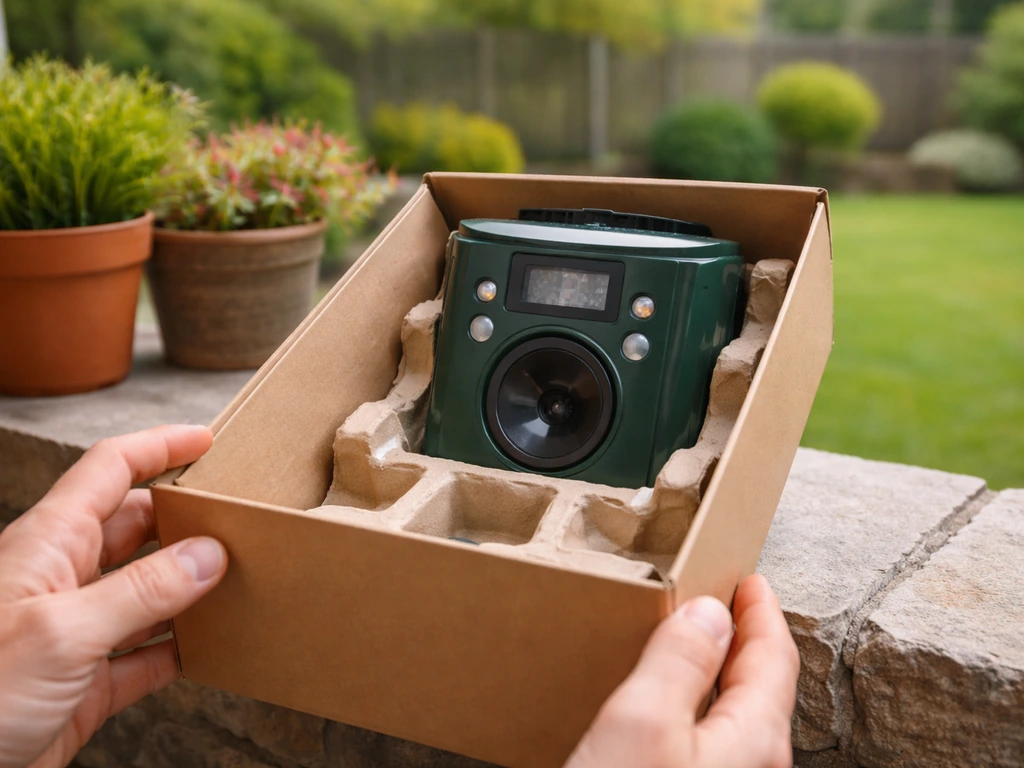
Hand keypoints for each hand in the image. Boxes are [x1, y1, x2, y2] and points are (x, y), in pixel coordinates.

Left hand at [0, 425, 227, 767]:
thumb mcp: (61, 634)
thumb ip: (141, 592)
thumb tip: (209, 555)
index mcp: (47, 545)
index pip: (110, 470)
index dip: (158, 446)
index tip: (206, 440)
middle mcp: (62, 580)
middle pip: (135, 527)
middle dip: (184, 517)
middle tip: (237, 518)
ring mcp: (74, 632)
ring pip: (146, 590)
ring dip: (190, 584)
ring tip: (238, 577)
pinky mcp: (83, 684)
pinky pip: (144, 653)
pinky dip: (179, 647)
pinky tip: (208, 645)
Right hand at [566, 575, 798, 767]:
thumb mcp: (643, 723)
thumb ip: (680, 660)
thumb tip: (709, 613)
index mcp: (754, 740)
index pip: (774, 658)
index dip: (761, 611)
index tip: (749, 581)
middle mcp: (753, 765)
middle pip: (762, 686)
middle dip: (746, 637)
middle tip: (729, 600)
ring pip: (739, 714)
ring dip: (722, 670)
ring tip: (699, 642)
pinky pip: (715, 737)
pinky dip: (703, 701)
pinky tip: (672, 702)